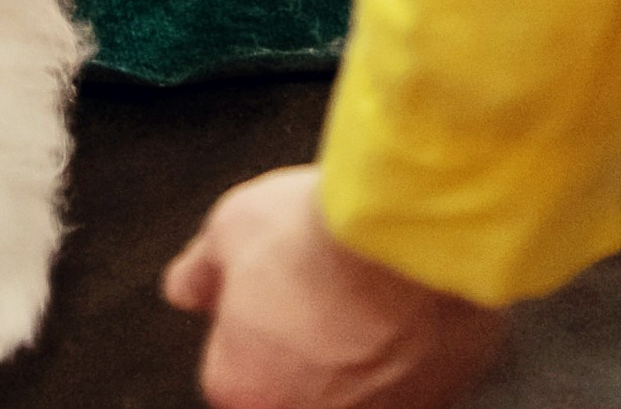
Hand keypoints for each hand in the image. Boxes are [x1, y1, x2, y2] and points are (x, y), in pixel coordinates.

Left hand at [163, 171, 505, 408]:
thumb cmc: (318, 238)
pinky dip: (407, 357)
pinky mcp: (435, 403)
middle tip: (318, 295)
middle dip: (303, 349)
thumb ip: (201, 270)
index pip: (232, 372)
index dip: (250, 323)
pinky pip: (409, 385)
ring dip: (357, 357)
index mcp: (240, 388)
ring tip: (368, 299)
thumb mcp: (230, 229)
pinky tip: (407, 313)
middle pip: (295, 388)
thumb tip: (185, 286)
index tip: (268, 293)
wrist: (405, 240)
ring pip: (355, 391)